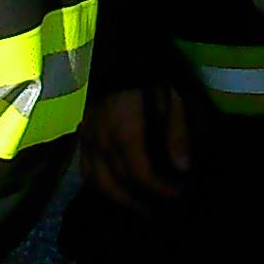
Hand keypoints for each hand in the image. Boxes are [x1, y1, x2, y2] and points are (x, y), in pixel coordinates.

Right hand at [79, 80, 190, 214]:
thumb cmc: (147, 71)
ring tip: (140, 209)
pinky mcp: (79, 133)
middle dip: (140, 202)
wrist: (116, 49)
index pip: (141, 173)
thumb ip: (176, 133)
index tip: (180, 196)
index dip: (161, 190)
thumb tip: (183, 168)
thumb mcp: (171, 96)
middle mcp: (100, 139)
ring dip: (119, 200)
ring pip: (96, 181)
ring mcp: (85, 137)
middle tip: (161, 214)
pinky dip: (101, 185)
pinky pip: (85, 168)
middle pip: (117, 183)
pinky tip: (117, 191)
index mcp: (124, 129)